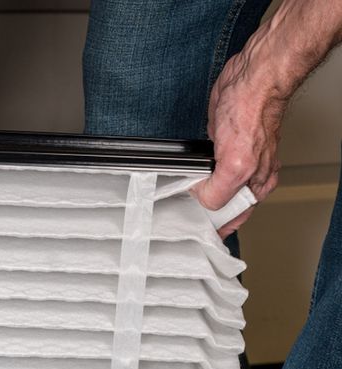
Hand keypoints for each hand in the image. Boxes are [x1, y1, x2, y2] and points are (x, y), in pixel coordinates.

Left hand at [193, 45, 286, 237]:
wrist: (251, 80)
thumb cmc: (252, 112)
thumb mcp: (236, 165)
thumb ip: (219, 191)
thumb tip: (202, 201)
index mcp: (254, 185)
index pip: (230, 218)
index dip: (211, 223)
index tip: (191, 225)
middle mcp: (245, 177)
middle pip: (218, 207)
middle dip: (200, 212)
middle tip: (179, 214)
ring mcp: (232, 162)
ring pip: (209, 189)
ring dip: (193, 194)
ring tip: (177, 199)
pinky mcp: (220, 148)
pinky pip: (203, 170)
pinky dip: (191, 175)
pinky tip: (182, 178)